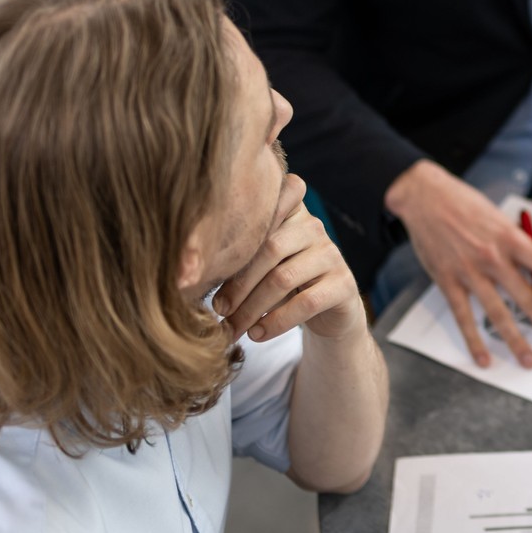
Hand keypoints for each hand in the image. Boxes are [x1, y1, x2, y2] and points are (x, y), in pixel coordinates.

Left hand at [214, 172, 365, 343]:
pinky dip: (275, 322)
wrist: (327, 314)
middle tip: (218, 310)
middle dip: (238, 283)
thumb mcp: (259, 266)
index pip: (272, 198)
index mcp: (291, 214)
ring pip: (283, 278)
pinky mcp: (344, 284)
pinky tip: (257, 334)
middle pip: (269, 248)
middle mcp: (314, 227)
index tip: (219, 240)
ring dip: (251, 308)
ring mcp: (331, 255)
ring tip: (233, 328)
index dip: (251, 209)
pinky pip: (305, 302)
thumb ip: (236, 258)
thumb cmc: (281, 286)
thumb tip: (187, 272)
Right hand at [385, 161, 531, 368]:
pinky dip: (474, 341)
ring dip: (516, 340)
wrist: (425, 197)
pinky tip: (484, 358)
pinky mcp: (448, 281)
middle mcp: (494, 257)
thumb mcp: (503, 218)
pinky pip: (464, 317)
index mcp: (511, 238)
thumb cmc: (465, 205)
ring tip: (530, 360)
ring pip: (498, 313)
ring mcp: (470, 271)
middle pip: (527, 298)